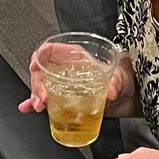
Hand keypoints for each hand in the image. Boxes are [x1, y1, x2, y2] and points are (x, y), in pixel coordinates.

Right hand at [19, 50, 135, 116]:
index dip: (40, 56)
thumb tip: (109, 92)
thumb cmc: (125, 78)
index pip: (52, 50)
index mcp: (78, 57)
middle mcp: (68, 70)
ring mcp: (66, 85)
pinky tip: (28, 108)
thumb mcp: (121, 77)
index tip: (35, 67)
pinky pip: (47, 100)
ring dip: (35, 96)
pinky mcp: (67, 99)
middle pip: (43, 71)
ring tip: (37, 106)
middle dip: (38, 84)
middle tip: (42, 99)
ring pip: (43, 87)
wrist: (130, 97)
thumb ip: (115, 83)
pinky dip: (35, 104)